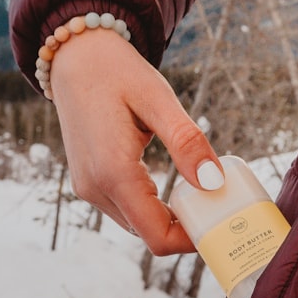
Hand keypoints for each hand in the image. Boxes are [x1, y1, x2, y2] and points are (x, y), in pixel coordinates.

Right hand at [49, 27, 222, 254]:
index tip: (222, 221)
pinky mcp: (87, 182)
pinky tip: (169, 181)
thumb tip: (213, 182)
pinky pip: (124, 208)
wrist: (74, 57)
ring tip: (196, 187)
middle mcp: (95, 188)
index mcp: (113, 172)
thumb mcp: (158, 99)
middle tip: (218, 202)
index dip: (193, 240)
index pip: (158, 236)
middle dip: (185, 227)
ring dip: (167, 216)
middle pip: (149, 234)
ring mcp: (87, 187)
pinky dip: (150, 204)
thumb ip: (186, 142)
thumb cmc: (116, 72)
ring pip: (137, 224)